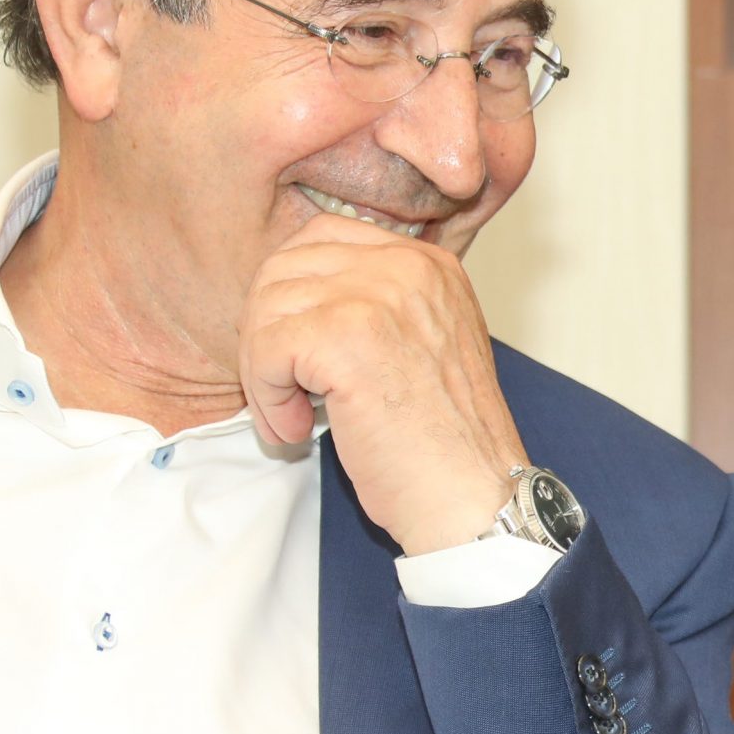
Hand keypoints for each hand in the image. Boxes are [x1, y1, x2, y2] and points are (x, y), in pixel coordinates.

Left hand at [238, 214, 527, 554]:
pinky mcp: (345, 336)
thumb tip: (294, 300)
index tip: (299, 352)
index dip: (292, 294)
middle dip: (266, 331)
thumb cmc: (444, 443)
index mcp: (429, 264)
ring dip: (262, 371)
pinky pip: (265, 349)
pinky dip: (265, 396)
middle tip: (282, 390)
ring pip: (268, 307)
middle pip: (285, 267)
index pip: (324, 237)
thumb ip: (379, 309)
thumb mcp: (425, 346)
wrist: (471, 496)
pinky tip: (296, 430)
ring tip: (291, 417)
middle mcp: (408, 266)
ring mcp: (378, 296)